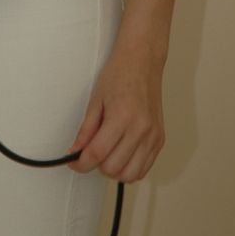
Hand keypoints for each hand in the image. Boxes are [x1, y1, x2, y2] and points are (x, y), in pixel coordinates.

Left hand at [68, 47, 165, 182]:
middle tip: (91, 151)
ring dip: (114, 170)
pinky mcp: (160, 139)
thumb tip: (75, 152)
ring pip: (130, 175)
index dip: (81, 163)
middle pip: (113, 168)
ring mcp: (153, 136)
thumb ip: (86, 130)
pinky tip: (121, 154)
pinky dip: (130, 168)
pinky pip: (144, 169)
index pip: (97, 153)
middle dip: (96, 165)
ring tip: (107, 153)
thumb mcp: (95, 99)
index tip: (74, 163)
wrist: (142, 61)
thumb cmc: (118, 74)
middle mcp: (141, 129)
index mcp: (122, 117)